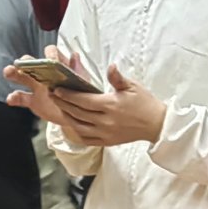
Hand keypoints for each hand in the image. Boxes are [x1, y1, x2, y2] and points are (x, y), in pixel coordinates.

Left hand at [50, 63, 165, 147]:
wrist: (155, 125)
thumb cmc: (144, 103)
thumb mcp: (132, 86)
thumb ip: (117, 78)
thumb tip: (111, 66)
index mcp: (110, 106)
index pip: (83, 101)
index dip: (68, 95)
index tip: (57, 90)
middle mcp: (105, 122)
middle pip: (78, 113)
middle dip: (63, 104)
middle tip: (52, 96)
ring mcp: (105, 134)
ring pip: (79, 127)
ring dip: (67, 118)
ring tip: (59, 109)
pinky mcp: (107, 142)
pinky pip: (87, 139)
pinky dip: (76, 132)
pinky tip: (71, 125)